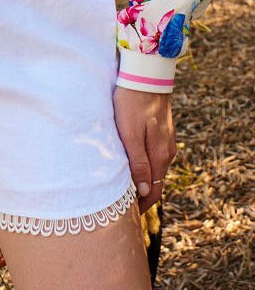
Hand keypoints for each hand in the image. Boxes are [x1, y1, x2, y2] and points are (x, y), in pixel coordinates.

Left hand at [113, 86, 176, 215]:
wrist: (146, 74)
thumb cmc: (132, 101)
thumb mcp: (130, 133)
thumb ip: (138, 162)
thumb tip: (143, 191)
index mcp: (160, 155)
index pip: (153, 191)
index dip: (141, 205)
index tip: (126, 214)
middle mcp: (167, 151)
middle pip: (154, 182)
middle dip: (141, 196)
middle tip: (122, 205)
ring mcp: (165, 141)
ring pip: (154, 168)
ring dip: (142, 180)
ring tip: (123, 187)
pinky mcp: (160, 131)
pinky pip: (153, 155)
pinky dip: (144, 165)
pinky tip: (132, 164)